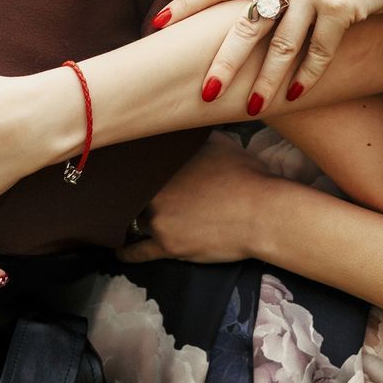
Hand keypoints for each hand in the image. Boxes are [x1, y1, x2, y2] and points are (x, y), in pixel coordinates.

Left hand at [116, 132, 293, 263]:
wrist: (263, 213)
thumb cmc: (249, 178)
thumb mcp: (224, 145)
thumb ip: (200, 139)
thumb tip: (191, 129)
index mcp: (167, 165)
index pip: (139, 169)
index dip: (137, 174)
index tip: (132, 176)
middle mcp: (157, 190)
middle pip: (133, 195)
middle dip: (133, 196)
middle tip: (129, 199)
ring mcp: (160, 220)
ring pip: (134, 221)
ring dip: (132, 221)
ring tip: (125, 223)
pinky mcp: (167, 247)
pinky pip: (137, 252)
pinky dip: (126, 253)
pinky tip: (119, 252)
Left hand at [160, 0, 382, 117]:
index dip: (187, 3)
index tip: (157, 24)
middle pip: (245, 24)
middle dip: (224, 62)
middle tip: (206, 92)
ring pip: (282, 46)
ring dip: (267, 81)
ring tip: (254, 108)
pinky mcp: (342, 8)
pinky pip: (319, 51)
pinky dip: (307, 75)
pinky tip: (295, 93)